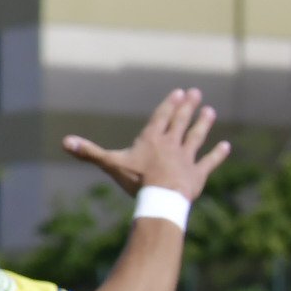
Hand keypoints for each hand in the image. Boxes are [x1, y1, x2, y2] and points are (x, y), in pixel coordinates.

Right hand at [63, 87, 230, 201]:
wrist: (163, 197)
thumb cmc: (136, 180)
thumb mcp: (110, 164)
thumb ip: (89, 152)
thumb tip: (65, 141)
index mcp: (151, 140)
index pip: (161, 117)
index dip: (170, 105)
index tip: (179, 92)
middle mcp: (171, 144)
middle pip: (180, 122)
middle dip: (188, 107)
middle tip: (196, 93)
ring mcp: (186, 158)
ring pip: (196, 137)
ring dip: (203, 124)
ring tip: (210, 111)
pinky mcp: (197, 174)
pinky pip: (209, 162)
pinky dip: (218, 154)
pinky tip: (226, 146)